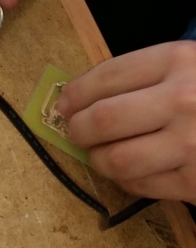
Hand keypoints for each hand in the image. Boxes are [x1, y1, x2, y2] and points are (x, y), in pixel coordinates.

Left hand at [57, 42, 195, 201]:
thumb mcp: (190, 64)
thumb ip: (147, 74)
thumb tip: (84, 94)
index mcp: (177, 61)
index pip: (107, 76)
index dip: (76, 92)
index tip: (65, 102)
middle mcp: (180, 100)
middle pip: (103, 119)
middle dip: (77, 127)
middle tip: (73, 130)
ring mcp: (189, 144)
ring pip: (116, 159)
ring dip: (97, 159)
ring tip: (97, 154)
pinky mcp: (195, 183)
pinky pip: (142, 186)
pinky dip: (126, 181)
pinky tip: (128, 172)